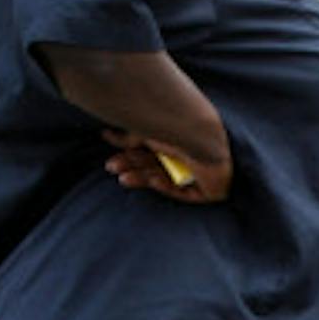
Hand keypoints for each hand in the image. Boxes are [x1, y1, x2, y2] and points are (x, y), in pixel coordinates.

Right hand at [103, 128, 231, 203]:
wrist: (200, 133)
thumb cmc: (173, 126)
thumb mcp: (144, 130)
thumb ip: (128, 137)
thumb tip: (106, 134)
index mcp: (176, 138)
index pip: (151, 152)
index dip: (130, 156)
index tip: (112, 160)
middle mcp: (189, 154)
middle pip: (156, 165)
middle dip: (133, 167)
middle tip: (112, 168)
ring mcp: (201, 171)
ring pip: (167, 179)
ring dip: (143, 178)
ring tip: (124, 178)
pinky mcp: (211, 188)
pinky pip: (186, 193)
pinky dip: (167, 187)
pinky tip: (155, 180)